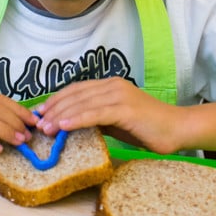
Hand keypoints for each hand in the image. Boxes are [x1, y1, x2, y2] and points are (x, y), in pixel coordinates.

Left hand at [36, 78, 215, 155]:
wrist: (178, 129)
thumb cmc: (148, 128)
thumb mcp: (116, 121)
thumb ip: (96, 119)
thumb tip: (72, 125)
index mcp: (110, 86)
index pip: (76, 90)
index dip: (56, 101)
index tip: (40, 114)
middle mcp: (113, 86)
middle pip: (75, 95)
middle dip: (54, 109)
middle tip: (37, 124)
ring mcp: (119, 95)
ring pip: (82, 103)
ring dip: (61, 116)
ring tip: (45, 129)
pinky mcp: (126, 109)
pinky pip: (96, 113)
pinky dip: (78, 119)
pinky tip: (64, 127)